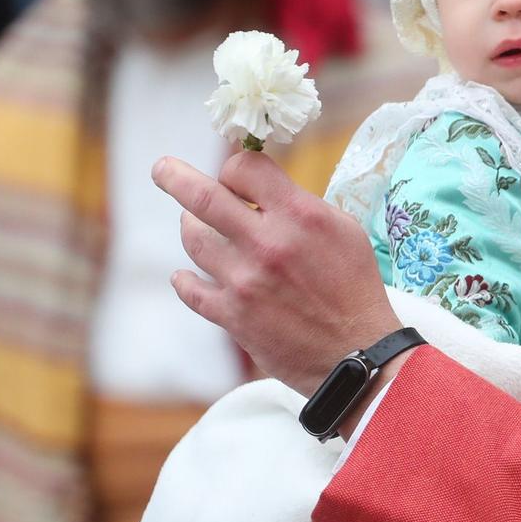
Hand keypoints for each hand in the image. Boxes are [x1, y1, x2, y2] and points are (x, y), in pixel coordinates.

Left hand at [154, 151, 401, 396]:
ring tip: (193, 225)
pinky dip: (184, 279)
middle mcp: (266, 243)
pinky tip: (185, 275)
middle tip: (162, 168)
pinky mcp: (232, 315)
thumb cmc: (356, 288)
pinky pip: (190, 289)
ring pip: (194, 240)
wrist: (359, 353)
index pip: (244, 168)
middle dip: (174, 177)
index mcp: (299, 215)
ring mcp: (244, 281)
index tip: (236, 176)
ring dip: (191, 227)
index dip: (235, 168)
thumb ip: (299, 206)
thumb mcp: (343, 230)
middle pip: (202, 197)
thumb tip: (259, 192)